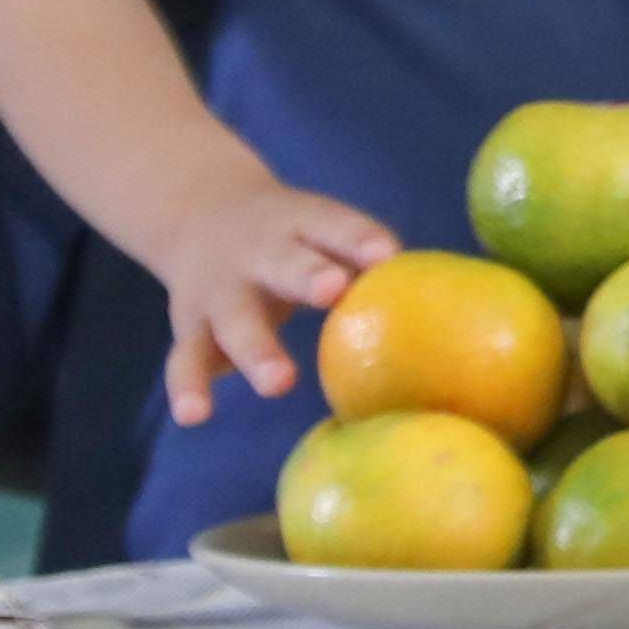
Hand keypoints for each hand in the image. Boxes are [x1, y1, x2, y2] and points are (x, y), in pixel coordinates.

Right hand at [155, 172, 394, 422]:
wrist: (199, 212)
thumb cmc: (295, 237)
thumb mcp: (324, 229)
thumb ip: (366, 256)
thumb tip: (442, 300)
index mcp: (302, 223)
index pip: (336, 226)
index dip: (360, 239)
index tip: (384, 254)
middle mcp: (259, 253)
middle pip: (285, 265)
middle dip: (308, 277)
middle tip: (334, 290)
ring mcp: (220, 290)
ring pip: (235, 320)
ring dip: (258, 351)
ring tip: (279, 383)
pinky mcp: (191, 326)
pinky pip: (186, 358)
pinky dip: (189, 387)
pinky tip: (195, 416)